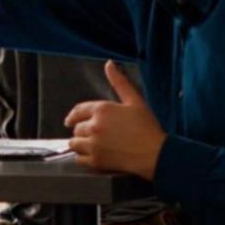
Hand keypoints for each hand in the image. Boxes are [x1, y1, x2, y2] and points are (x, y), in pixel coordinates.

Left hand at [63, 61, 165, 179]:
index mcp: (102, 109)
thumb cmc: (147, 127)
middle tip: (94, 135)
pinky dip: (84, 158)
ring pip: (74, 144)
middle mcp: (94, 126)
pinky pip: (79, 159)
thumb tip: (109, 64)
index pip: (78, 111)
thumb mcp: (135, 101)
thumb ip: (119, 82)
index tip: (69, 121)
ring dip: (81, 144)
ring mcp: (94, 145)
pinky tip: (94, 156)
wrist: (155, 153)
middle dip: (83, 131)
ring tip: (92, 145)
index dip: (72, 116)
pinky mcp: (95, 161)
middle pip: (76, 129)